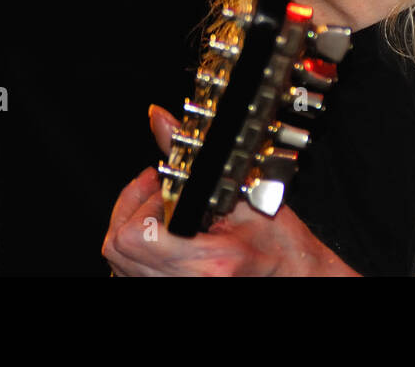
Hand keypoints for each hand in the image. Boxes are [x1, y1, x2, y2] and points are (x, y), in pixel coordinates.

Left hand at [101, 104, 360, 275]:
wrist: (295, 278)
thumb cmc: (279, 246)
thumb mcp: (245, 194)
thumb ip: (195, 160)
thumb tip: (160, 121)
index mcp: (207, 264)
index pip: (137, 235)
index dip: (141, 203)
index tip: (163, 186)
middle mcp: (186, 284)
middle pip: (119, 248)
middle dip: (132, 210)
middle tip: (160, 191)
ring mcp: (177, 293)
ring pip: (119, 262)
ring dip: (131, 230)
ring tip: (162, 211)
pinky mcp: (171, 294)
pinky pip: (130, 274)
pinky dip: (136, 253)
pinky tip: (159, 235)